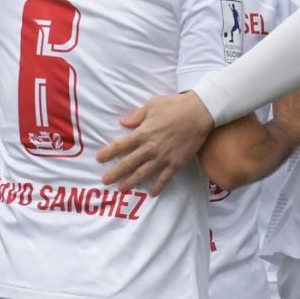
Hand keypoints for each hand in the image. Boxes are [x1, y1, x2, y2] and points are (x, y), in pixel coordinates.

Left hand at [99, 92, 215, 189]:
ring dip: (131, 181)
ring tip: (121, 188)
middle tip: (104, 180)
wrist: (200, 113)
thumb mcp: (152, 105)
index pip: (120, 145)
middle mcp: (150, 147)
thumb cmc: (175, 105)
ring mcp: (163, 157)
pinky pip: (164, 178)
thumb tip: (122, 122)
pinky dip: (157, 186)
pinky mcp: (176, 163)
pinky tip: (151, 193)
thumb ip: (136, 116)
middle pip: (128, 162)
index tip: (99, 159)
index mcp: (143, 132)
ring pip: (143, 173)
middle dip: (115, 172)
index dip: (108, 152)